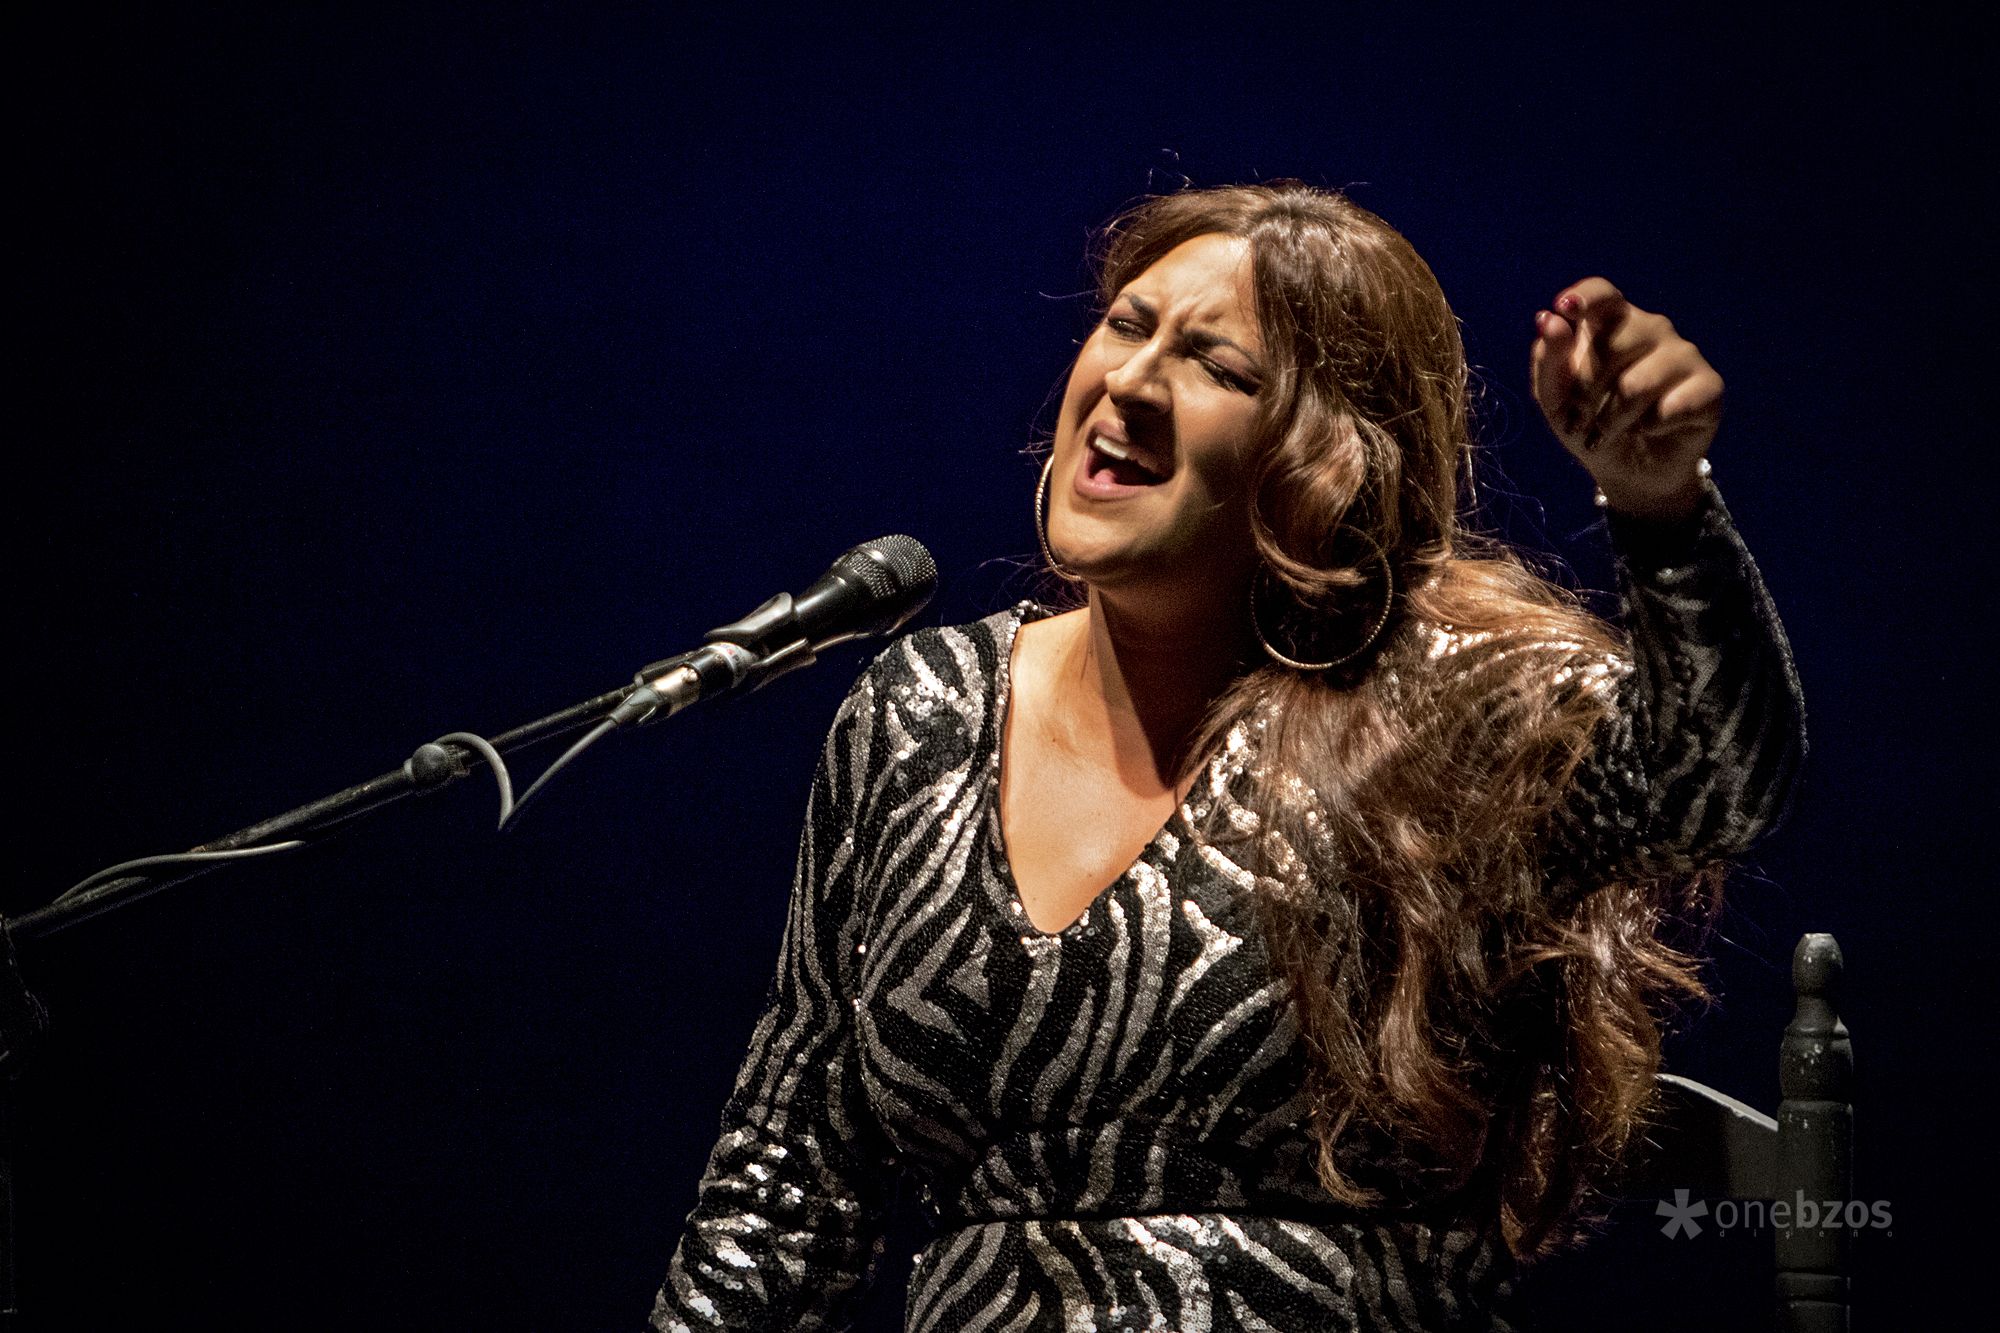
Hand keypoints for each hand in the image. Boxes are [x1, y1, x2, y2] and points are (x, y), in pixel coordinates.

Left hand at [1530, 278, 1721, 521]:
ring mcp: (1684, 354)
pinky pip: (1670, 407)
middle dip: (1583, 395)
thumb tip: (1548, 318)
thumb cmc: (1589, 425)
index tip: (1564, 307)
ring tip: (1605, 434)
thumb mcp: (1555, 401)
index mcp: (1612, 323)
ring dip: (1610, 421)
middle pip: (1612, 345)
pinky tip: (1649, 430)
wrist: (1628, 471)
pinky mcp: (1709, 386)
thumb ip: (1548, 361)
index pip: (1603, 293)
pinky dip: (1647, 429)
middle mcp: (1652, 329)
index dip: (1585, 297)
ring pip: (1635, 385)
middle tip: (1577, 423)